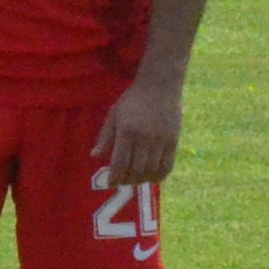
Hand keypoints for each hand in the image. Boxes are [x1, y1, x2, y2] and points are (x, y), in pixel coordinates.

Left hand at [96, 73, 183, 190]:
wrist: (160, 86)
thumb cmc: (132, 100)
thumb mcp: (114, 114)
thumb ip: (105, 137)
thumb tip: (94, 156)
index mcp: (127, 131)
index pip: (120, 162)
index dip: (115, 177)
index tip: (111, 183)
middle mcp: (144, 138)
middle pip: (136, 170)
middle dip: (127, 180)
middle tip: (122, 180)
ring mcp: (161, 140)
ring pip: (151, 171)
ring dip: (142, 180)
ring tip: (135, 178)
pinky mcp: (173, 141)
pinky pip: (167, 166)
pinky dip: (159, 176)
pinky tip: (152, 176)